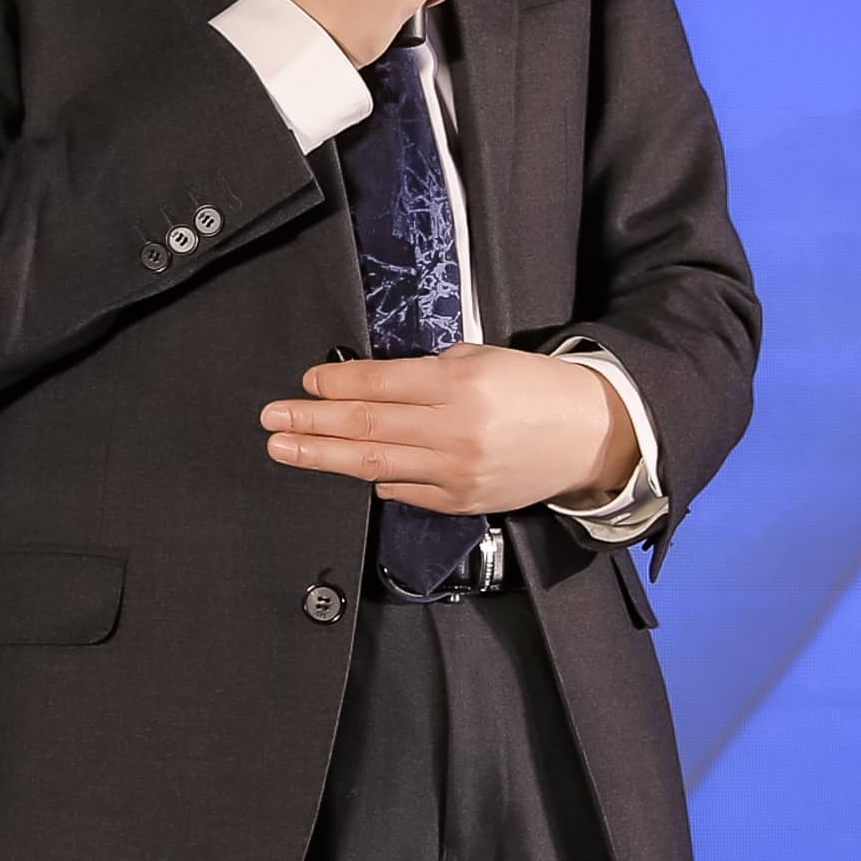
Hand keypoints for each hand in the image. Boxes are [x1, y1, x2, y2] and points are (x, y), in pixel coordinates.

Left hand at [260, 342, 633, 515]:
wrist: (588, 434)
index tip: (304, 382)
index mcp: (458, 385)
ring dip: (323, 456)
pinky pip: (405, 491)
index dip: (335, 384)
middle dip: (312, 422)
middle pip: (366, 426)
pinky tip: (348, 469)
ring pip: (375, 464)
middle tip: (271, 418)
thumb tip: (365, 386)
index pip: (379, 385)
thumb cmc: (530, 387)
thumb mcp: (480, 358)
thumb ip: (425, 372)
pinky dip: (376, 478)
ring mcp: (456, 472)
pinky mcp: (462, 502)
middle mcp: (454, 430)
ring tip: (284, 448)